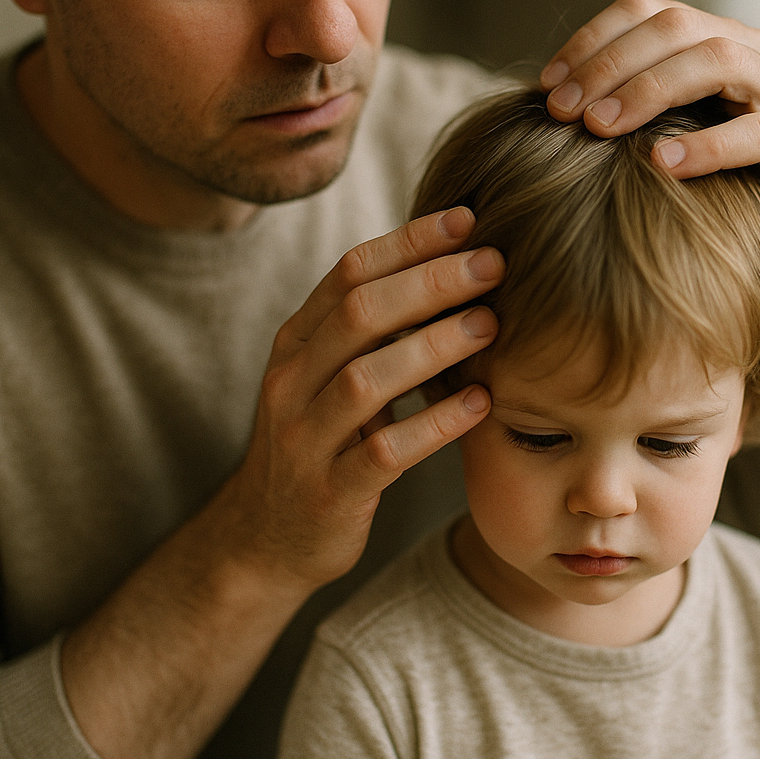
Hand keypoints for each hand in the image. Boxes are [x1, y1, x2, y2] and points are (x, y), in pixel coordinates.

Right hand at [223, 206, 502, 589]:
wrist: (265, 539)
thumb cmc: (321, 443)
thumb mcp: (330, 378)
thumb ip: (372, 330)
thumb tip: (449, 263)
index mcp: (296, 343)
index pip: (349, 272)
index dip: (409, 241)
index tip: (467, 218)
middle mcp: (291, 382)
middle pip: (358, 314)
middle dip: (430, 282)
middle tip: (494, 263)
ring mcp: (304, 439)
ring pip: (366, 379)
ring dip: (433, 346)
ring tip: (491, 324)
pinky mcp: (329, 494)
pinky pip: (383, 452)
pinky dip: (435, 424)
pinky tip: (481, 404)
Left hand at [541, 0, 759, 260]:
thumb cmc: (715, 180)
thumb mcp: (664, 131)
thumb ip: (623, 106)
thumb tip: (547, 102)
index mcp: (714, 36)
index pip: (646, 9)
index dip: (591, 40)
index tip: (547, 85)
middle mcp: (754, 51)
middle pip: (677, 28)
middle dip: (611, 65)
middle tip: (563, 111)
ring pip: (720, 61)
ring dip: (651, 90)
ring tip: (601, 128)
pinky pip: (758, 132)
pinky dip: (707, 145)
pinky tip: (662, 164)